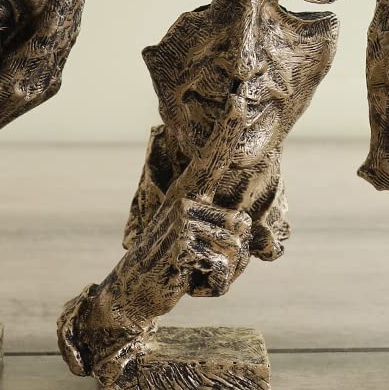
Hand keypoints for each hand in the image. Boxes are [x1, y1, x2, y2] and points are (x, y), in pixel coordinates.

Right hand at [110, 99, 251, 317]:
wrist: (137, 288)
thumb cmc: (178, 262)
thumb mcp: (202, 238)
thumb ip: (228, 229)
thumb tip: (251, 227)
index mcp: (191, 193)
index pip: (214, 159)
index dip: (228, 131)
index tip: (238, 101)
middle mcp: (184, 199)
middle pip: (242, 225)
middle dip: (233, 255)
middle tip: (200, 262)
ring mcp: (180, 220)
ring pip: (235, 248)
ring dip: (223, 271)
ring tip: (193, 269)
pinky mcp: (180, 245)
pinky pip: (222, 267)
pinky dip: (213, 285)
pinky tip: (188, 281)